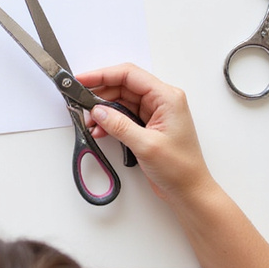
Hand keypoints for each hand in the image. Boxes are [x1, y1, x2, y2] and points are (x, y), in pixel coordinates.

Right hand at [79, 64, 211, 203]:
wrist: (189, 192)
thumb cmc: (181, 169)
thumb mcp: (146, 145)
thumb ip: (119, 125)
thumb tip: (98, 111)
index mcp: (167, 98)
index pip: (130, 75)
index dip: (103, 75)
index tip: (82, 80)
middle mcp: (161, 101)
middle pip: (123, 86)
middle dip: (99, 94)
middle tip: (79, 101)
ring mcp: (153, 113)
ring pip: (120, 101)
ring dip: (102, 110)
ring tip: (88, 120)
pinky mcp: (146, 126)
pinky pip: (122, 116)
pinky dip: (108, 121)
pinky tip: (98, 130)